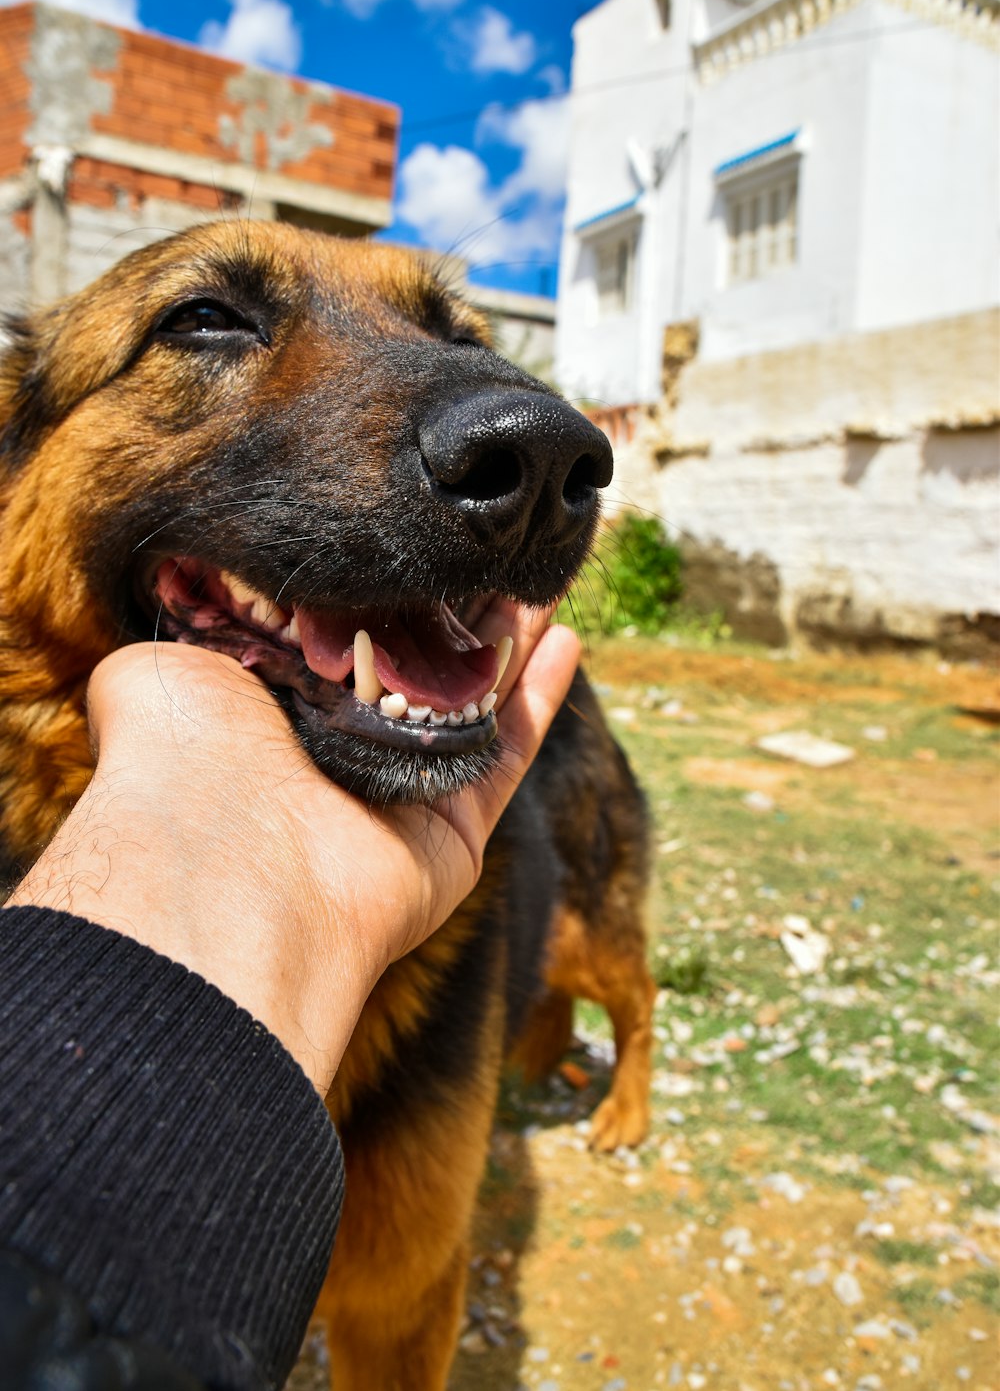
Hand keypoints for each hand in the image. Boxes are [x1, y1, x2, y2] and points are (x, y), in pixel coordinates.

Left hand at [7, 605, 579, 1092]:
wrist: (235, 870)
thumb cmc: (185, 762)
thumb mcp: (154, 669)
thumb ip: (182, 626)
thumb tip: (181, 587)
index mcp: (272, 715)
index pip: (333, 640)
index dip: (373, 590)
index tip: (406, 539)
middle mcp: (339, 755)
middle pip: (412, 667)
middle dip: (451, 609)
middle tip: (486, 550)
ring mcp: (399, 792)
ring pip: (469, 700)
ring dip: (507, 637)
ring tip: (536, 573)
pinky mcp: (455, 828)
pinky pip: (510, 749)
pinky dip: (541, 693)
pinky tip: (566, 636)